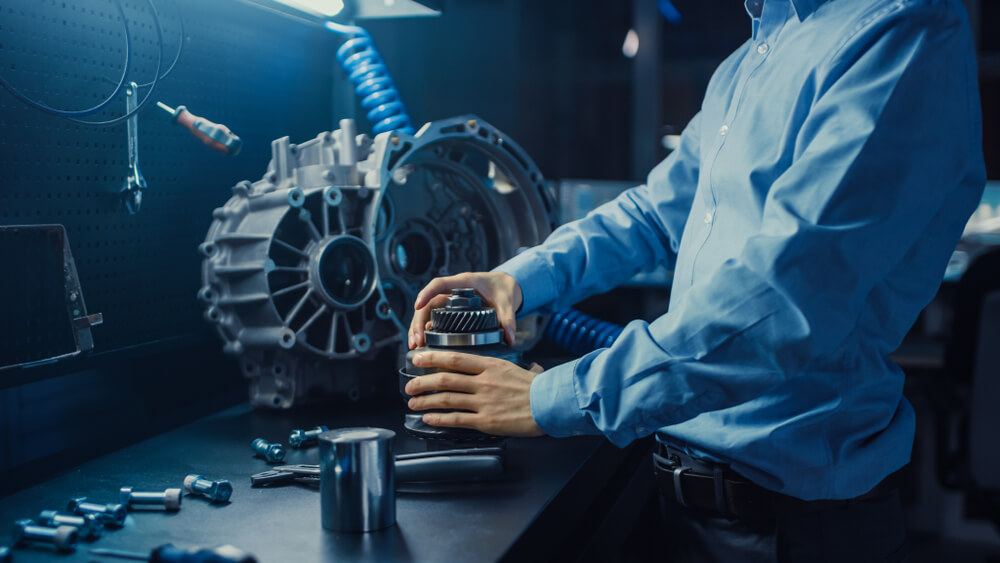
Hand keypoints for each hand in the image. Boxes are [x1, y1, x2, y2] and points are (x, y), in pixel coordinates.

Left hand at [404, 351, 544, 437]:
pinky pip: (457, 419)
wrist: (551, 404)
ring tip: (413, 404)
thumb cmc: (538, 387)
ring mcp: (483, 401)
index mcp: (490, 365)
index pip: (454, 358)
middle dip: (422, 382)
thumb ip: (507, 367)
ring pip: (446, 399)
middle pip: (444, 379)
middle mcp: (483, 382)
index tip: (418, 358)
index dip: (432, 357)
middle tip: (410, 385)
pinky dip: (439, 418)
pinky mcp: (486, 420)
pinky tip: (429, 418)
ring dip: (425, 401)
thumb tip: (512, 368)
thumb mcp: (520, 368)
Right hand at [408, 272, 522, 349]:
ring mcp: (449, 301)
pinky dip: (426, 330)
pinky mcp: (451, 311)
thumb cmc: (503, 288)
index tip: (418, 306)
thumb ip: (509, 318)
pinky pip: (433, 318)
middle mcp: (452, 291)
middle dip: (419, 321)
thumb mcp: (507, 302)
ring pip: (427, 312)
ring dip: (418, 328)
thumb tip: (510, 338)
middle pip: (428, 303)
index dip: (426, 293)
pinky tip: (422, 344)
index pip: (439, 284)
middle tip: (417, 340)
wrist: (505, 285)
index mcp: (464, 282)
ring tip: (415, 345)